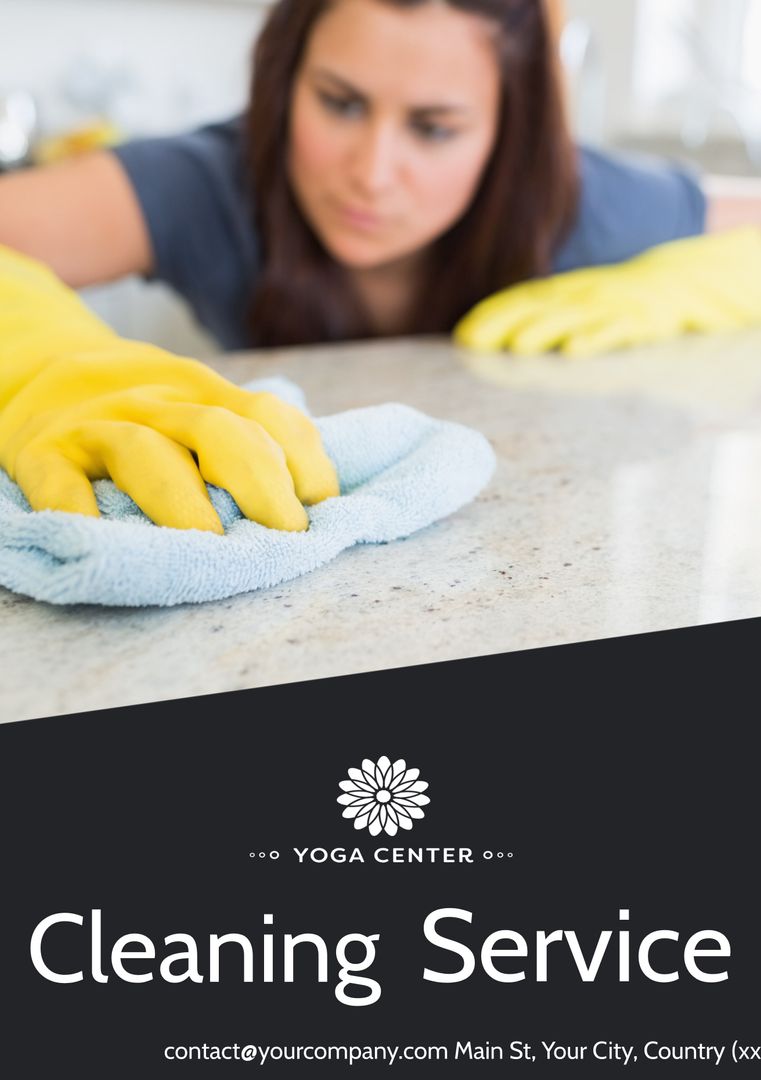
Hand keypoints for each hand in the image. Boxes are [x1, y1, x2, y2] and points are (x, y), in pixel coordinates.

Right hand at [0, 246, 338, 531]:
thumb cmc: (143, 413)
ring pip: (144, 453)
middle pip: (217, 431)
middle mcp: (155, 405)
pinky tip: (108, 543)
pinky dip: (81, 514)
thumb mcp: (197, 406)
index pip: (268, 417)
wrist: (39, 371)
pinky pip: (60, 485)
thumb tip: (322, 504)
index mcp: (203, 394)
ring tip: (210, 545)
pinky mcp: (42, 455)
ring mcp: (97, 428)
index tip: (320, 507)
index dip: (304, 461)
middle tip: (284, 534)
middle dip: (260, 483)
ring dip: (183, 503)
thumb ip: (250, 440)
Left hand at [454, 228, 760, 356]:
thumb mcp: (571, 301)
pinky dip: (595, 339)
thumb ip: (531, 315)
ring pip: (573, 319)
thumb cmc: (613, 299)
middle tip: (477, 342)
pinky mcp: (641, 321)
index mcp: (564, 291)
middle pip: (540, 309)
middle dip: (507, 325)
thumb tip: (475, 336)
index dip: (492, 316)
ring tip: (517, 346)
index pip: (521, 300)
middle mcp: (583, 296)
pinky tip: (574, 351)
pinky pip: (616, 331)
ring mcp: (613, 307)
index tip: (463, 335)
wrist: (678, 281)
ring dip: (544, 332)